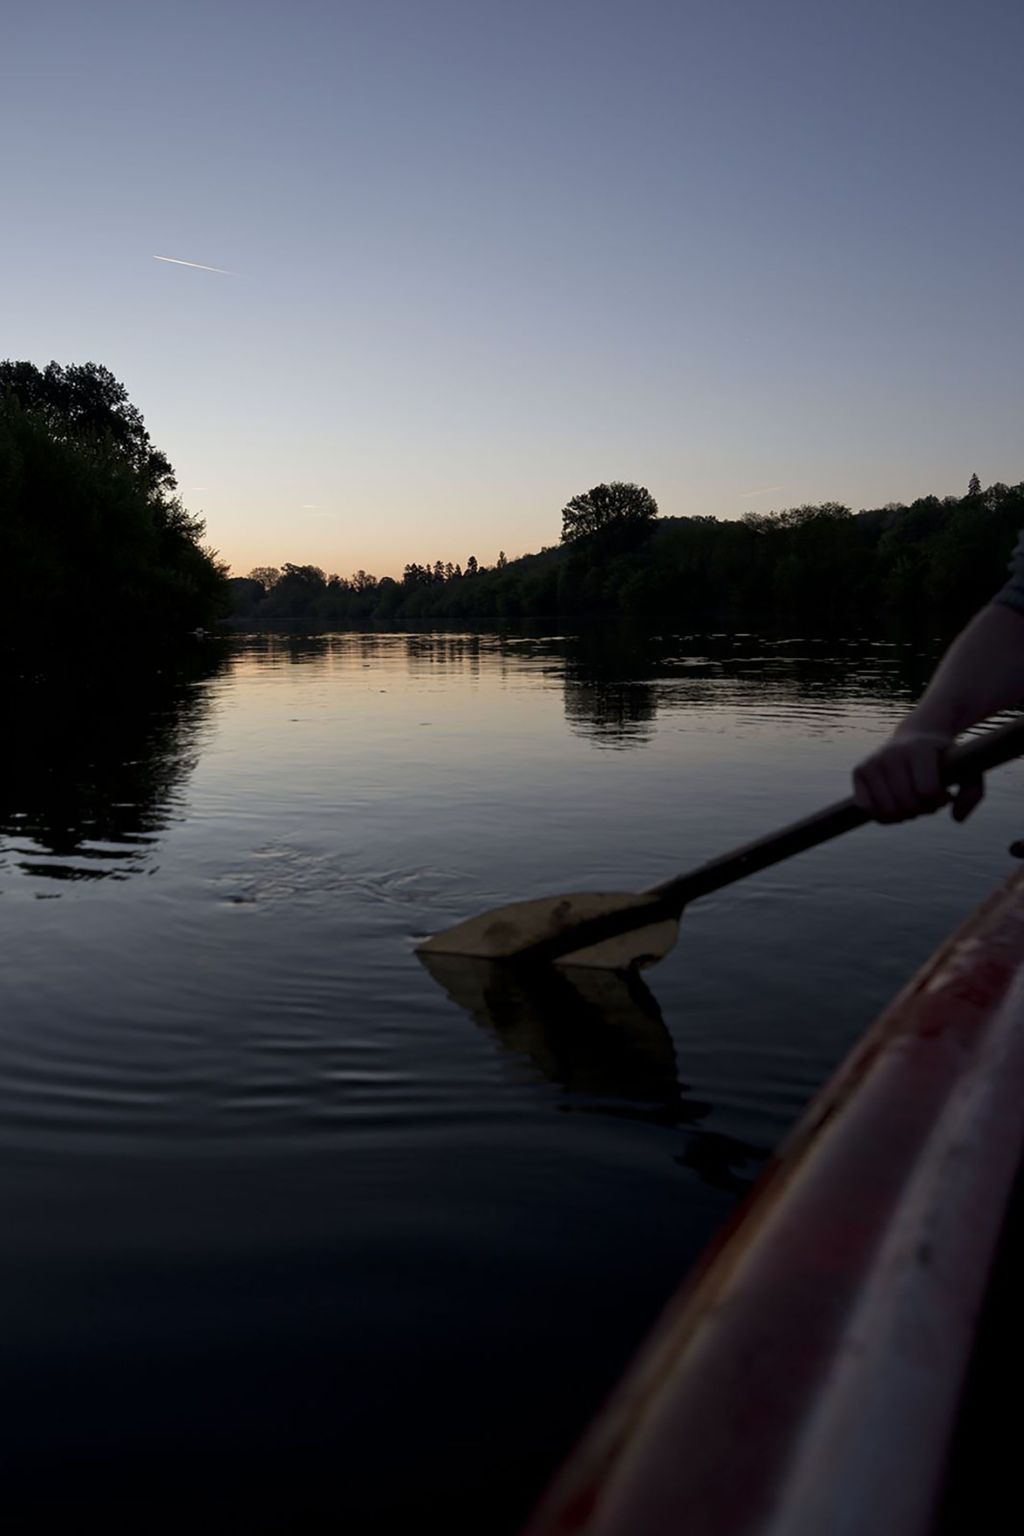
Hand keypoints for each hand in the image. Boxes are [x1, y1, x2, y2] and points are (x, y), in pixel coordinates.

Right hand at [852, 727, 984, 823]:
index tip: (945, 794)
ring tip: (913, 803)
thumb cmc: (944, 758)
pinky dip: (882, 816)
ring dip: (903, 816)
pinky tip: (895, 806)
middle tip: (928, 801)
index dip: (938, 802)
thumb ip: (973, 794)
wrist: (916, 735)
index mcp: (919, 749)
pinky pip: (866, 808)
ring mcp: (872, 762)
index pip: (927, 792)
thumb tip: (956, 819)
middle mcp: (891, 753)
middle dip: (921, 810)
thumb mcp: (969, 769)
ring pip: (886, 810)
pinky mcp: (859, 771)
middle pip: (906, 804)